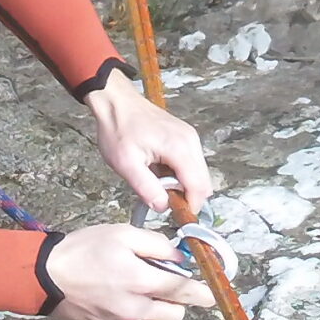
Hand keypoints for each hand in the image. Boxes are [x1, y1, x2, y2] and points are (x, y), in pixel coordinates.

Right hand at [41, 224, 216, 319]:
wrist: (43, 276)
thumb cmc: (82, 249)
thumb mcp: (122, 233)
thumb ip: (156, 244)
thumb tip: (178, 255)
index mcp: (139, 280)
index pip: (182, 291)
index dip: (201, 292)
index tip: (213, 294)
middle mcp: (132, 308)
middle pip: (173, 315)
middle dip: (177, 302)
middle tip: (167, 284)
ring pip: (149, 317)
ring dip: (149, 304)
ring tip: (128, 283)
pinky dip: (126, 309)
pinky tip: (110, 293)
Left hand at [85, 72, 212, 214]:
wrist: (116, 102)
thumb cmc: (118, 129)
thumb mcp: (126, 164)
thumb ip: (147, 188)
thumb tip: (164, 207)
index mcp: (180, 148)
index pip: (199, 187)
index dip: (190, 207)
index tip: (174, 217)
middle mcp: (191, 141)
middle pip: (203, 182)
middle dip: (187, 198)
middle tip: (162, 203)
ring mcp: (190, 138)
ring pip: (198, 174)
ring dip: (183, 187)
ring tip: (157, 187)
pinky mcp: (185, 137)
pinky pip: (191, 164)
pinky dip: (180, 175)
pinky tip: (159, 174)